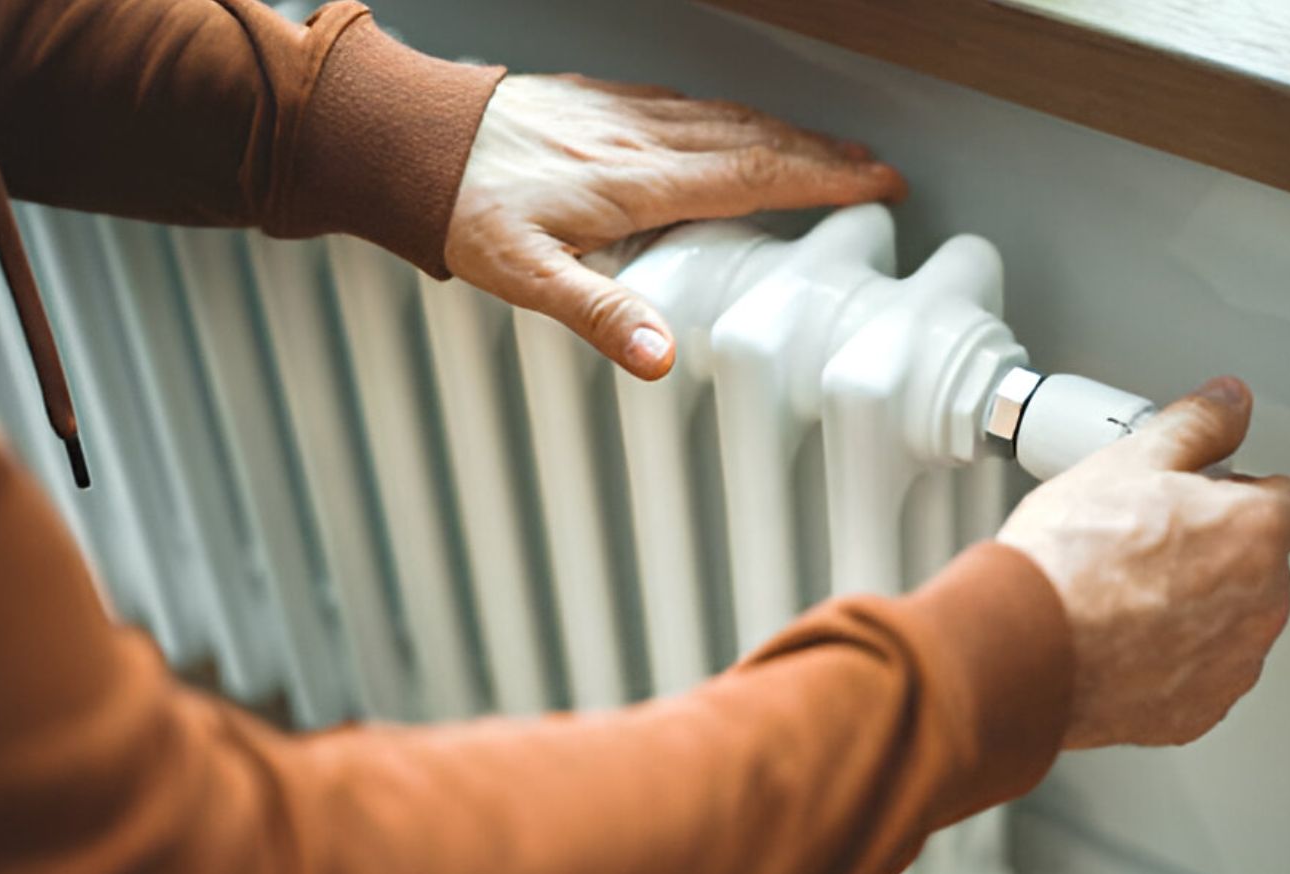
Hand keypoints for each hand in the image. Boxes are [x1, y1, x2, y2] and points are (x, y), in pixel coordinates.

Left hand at [445, 74, 906, 379]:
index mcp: (635, 182)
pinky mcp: (597, 101)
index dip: (824, 179)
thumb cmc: (463, 207)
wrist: (411, 140)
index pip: (755, 176)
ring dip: (785, 132)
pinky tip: (733, 123)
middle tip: (875, 170)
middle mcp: (638, 139)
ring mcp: (620, 113)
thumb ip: (600, 315)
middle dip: (824, 154)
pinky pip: (685, 103)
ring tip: (827, 148)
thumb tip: (661, 357)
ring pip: (724, 116)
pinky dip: (730, 115)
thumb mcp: (526, 276)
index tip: (878, 184)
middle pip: (755, 140)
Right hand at [997, 377, 1289, 748]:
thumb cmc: (1069, 559)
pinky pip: (1199, 677)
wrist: (1021, 646)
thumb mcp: (1127, 459)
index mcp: (1256, 532)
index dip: (1244, 491)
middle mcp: (1263, 602)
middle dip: (1217, 552)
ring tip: (1123, 593)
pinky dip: (1171, 661)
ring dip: (1197, 608)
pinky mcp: (1197, 712)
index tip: (1205, 496)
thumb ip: (1196, 423)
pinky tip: (1120, 640)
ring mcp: (1232, 665)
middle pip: (1260, 565)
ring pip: (1232, 623)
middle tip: (1146, 542)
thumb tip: (1231, 401)